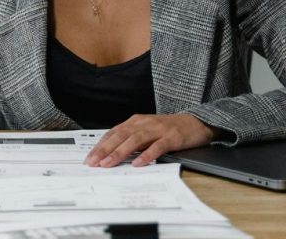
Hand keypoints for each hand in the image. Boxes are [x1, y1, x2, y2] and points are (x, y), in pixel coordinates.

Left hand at [84, 114, 216, 167]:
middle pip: (120, 136)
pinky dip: (146, 155)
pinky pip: (157, 146)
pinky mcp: (172, 137)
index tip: (89, 158)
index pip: (113, 133)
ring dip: (120, 152)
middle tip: (93, 162)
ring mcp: (158, 130)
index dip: (100, 146)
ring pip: (135, 140)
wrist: (196, 122)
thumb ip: (131, 140)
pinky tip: (138, 163)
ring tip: (109, 163)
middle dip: (105, 150)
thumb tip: (111, 155)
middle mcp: (144, 123)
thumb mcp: (147, 131)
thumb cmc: (169, 129)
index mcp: (136, 122)